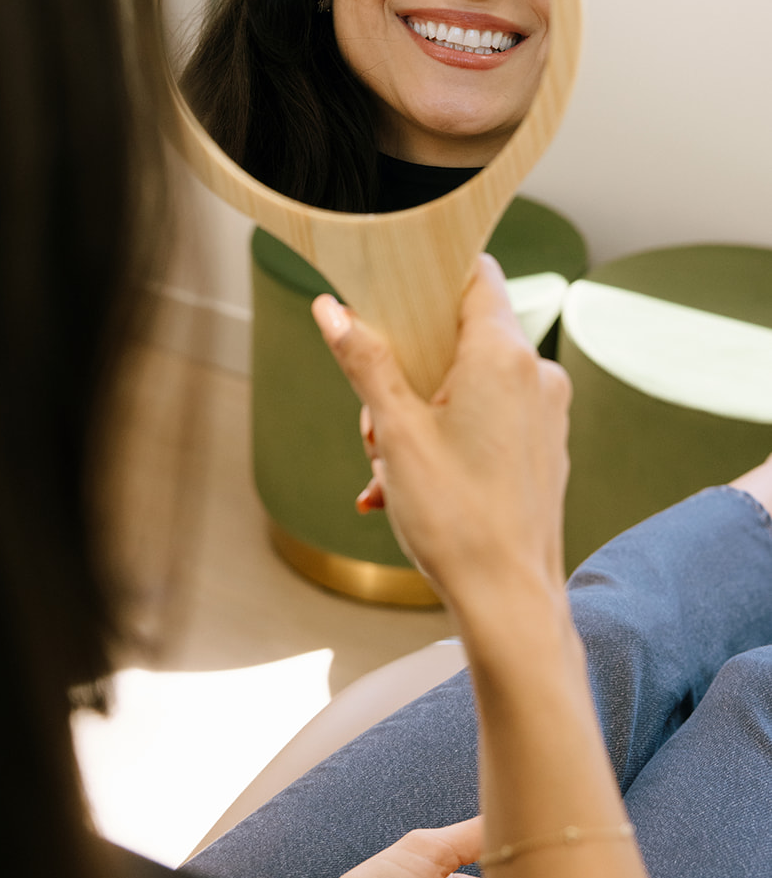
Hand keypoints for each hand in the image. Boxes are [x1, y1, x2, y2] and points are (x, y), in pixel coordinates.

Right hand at [312, 255, 571, 619]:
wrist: (510, 603)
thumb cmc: (457, 520)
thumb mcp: (395, 432)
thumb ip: (365, 360)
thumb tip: (332, 309)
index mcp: (504, 355)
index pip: (475, 274)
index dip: (431, 274)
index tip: (391, 288)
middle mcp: (536, 374)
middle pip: (461, 335)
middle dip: (408, 367)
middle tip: (375, 420)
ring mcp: (545, 412)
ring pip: (470, 381)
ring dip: (422, 411)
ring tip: (389, 468)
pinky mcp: (544, 446)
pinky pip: (489, 418)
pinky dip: (448, 438)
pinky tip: (407, 487)